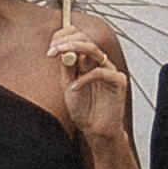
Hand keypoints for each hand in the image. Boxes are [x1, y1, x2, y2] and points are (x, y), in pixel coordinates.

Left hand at [44, 6, 130, 151]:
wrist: (95, 130)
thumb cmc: (83, 110)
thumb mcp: (68, 85)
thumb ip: (66, 68)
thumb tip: (61, 50)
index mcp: (86, 61)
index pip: (77, 38)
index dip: (63, 38)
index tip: (50, 50)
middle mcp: (98, 62)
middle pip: (85, 39)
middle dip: (67, 41)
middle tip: (53, 50)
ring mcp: (109, 70)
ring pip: (93, 49)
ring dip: (74, 48)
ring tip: (59, 54)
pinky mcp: (118, 81)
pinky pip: (101, 72)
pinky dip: (85, 78)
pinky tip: (74, 88)